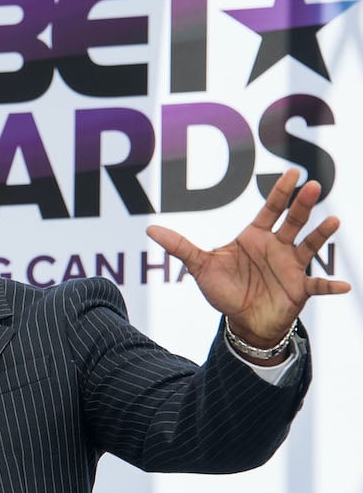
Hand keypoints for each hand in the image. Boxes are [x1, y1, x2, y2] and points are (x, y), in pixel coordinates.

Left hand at [146, 168, 349, 347]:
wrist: (241, 319)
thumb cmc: (224, 289)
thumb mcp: (200, 266)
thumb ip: (179, 247)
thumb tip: (150, 230)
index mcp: (255, 237)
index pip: (270, 209)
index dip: (281, 192)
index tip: (293, 172)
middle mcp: (277, 247)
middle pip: (292, 221)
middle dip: (302, 204)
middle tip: (312, 186)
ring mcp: (291, 267)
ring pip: (309, 246)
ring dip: (321, 234)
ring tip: (334, 222)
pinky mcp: (299, 289)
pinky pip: (318, 285)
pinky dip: (331, 286)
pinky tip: (345, 285)